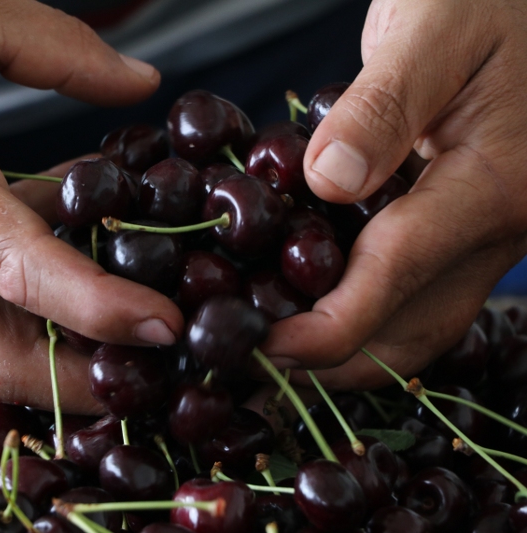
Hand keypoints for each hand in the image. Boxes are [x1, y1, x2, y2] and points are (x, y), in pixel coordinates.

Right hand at [0, 0, 183, 411]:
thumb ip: (67, 54)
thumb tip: (141, 84)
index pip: (25, 274)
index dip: (100, 310)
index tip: (164, 328)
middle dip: (75, 385)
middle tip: (148, 377)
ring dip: (56, 335)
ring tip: (128, 310)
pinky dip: (23, 284)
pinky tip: (66, 233)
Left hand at [262, 0, 526, 387]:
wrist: (525, 5)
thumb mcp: (433, 28)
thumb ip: (384, 105)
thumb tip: (328, 180)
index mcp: (495, 182)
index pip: (399, 271)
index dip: (329, 325)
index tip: (268, 349)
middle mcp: (499, 224)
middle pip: (411, 326)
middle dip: (333, 361)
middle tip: (257, 367)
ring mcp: (487, 232)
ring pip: (418, 320)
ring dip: (348, 349)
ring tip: (276, 352)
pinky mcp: (467, 226)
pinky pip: (418, 291)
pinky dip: (364, 313)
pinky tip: (311, 308)